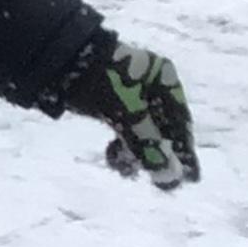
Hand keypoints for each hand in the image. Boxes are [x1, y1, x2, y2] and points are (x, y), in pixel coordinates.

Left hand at [61, 36, 199, 189]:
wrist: (57, 60)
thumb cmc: (100, 80)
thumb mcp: (128, 114)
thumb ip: (149, 146)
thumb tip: (170, 178)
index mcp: (164, 77)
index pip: (180, 121)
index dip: (185, 150)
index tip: (190, 178)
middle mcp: (151, 84)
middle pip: (161, 128)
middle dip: (157, 156)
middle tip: (160, 185)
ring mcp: (130, 92)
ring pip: (140, 131)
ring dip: (136, 153)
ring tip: (126, 172)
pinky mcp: (110, 102)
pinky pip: (124, 129)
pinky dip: (122, 145)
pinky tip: (115, 161)